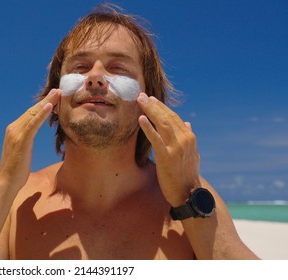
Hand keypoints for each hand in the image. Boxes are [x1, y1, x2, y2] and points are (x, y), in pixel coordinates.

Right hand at [0, 89, 60, 190]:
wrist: (6, 182)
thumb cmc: (16, 172)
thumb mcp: (21, 154)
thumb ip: (24, 145)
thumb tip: (27, 146)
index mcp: (13, 131)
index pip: (30, 114)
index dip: (42, 105)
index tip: (53, 98)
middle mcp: (13, 129)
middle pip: (32, 111)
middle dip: (46, 100)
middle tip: (58, 90)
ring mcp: (16, 133)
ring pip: (33, 114)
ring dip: (47, 102)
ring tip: (58, 93)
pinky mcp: (21, 140)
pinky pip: (33, 124)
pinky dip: (41, 114)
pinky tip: (50, 106)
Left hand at [136, 92, 200, 206]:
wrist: (188, 192)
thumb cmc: (187, 174)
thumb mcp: (192, 153)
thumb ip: (188, 137)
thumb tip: (187, 122)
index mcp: (189, 137)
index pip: (174, 117)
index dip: (162, 107)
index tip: (151, 99)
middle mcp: (185, 139)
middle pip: (167, 117)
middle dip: (154, 105)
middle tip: (142, 95)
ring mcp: (176, 147)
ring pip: (162, 124)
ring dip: (150, 111)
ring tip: (140, 101)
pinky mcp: (167, 156)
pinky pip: (156, 139)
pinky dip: (148, 128)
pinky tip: (141, 119)